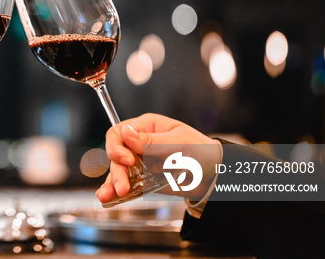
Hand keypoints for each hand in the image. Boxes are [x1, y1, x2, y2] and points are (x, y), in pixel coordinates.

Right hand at [96, 113, 219, 203]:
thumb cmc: (202, 152)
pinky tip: (108, 198)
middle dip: (116, 171)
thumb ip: (150, 141)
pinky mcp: (143, 180)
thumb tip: (125, 132)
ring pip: (117, 171)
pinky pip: (126, 184)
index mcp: (147, 127)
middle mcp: (139, 144)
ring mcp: (140, 162)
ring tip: (109, 195)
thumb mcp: (178, 143)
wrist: (216, 177)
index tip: (126, 160)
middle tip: (122, 186)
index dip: (117, 146)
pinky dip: (116, 192)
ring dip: (112, 183)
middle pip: (116, 154)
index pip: (119, 132)